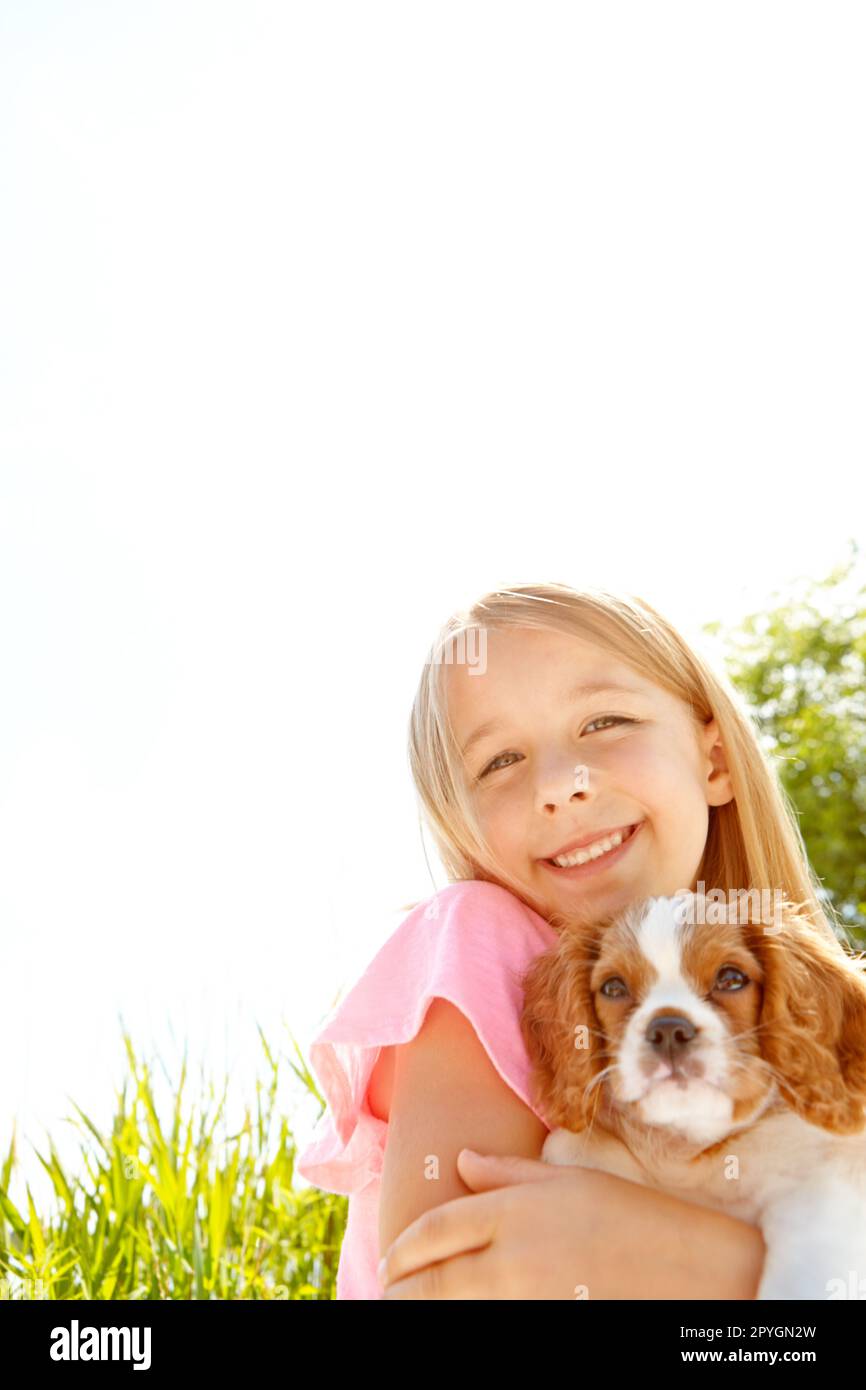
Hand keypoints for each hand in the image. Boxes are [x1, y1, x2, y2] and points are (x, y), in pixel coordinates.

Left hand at [378, 1148, 764, 1298]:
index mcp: (513, 1212)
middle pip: (433, 1278)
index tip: (390, 1258)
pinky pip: (491, 1322)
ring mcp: (524, 1298)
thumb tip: (462, 1163)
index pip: (437, 1230)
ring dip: (427, 1306)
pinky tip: (459, 1315)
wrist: (689, 1269)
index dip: (405, 1247)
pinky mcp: (541, 1322)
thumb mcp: (568, 1179)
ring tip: (409, 1305)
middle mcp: (510, 1257)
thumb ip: (507, 1173)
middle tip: (387, 1290)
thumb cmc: (631, 1216)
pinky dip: (468, 1319)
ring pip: (455, 1306)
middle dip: (402, 1286)